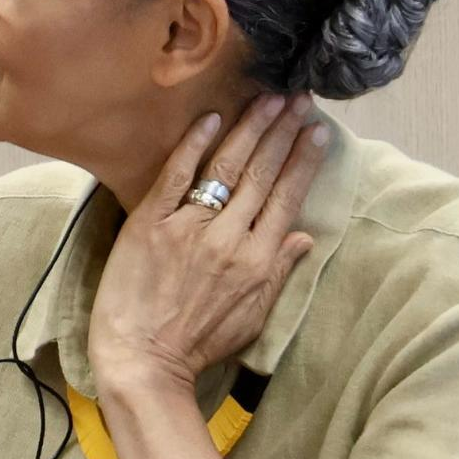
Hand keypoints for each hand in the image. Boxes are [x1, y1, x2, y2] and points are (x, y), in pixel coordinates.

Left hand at [88, 93, 329, 400]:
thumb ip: (279, 273)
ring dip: (252, 129)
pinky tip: (213, 117)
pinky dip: (194, 145)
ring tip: (269, 98)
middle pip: (263, 174)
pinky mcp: (150, 224)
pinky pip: (176, 175)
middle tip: (299, 98)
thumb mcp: (252, 317)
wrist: (141, 360)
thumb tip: (305, 238)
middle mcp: (230, 239)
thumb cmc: (196, 344)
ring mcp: (190, 228)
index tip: (317, 131)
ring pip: (227, 168)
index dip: (303, 161)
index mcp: (258, 261)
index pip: (287, 198)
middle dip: (284, 132)